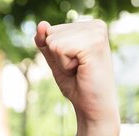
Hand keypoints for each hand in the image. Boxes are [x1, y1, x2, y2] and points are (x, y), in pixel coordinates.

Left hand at [35, 20, 119, 135]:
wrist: (93, 107)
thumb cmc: (77, 86)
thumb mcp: (56, 61)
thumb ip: (46, 42)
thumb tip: (41, 24)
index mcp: (89, 27)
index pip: (52, 30)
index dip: (56, 53)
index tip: (74, 64)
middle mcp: (96, 25)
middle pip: (52, 34)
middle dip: (58, 57)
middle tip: (77, 69)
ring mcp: (97, 32)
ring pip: (54, 41)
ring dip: (62, 62)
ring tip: (80, 70)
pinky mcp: (94, 43)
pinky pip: (59, 49)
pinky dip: (64, 65)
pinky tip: (81, 70)